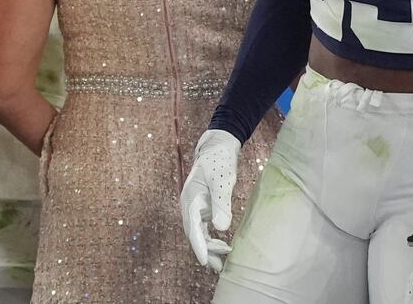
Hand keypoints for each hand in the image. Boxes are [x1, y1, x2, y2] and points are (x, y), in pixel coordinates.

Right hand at [180, 129, 240, 271]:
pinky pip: (204, 227)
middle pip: (195, 234)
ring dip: (208, 247)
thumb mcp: (223, 179)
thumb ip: (221, 202)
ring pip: (199, 232)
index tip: (203, 260)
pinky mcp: (202, 206)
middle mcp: (189, 206)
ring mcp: (195, 207)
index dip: (198, 245)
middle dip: (204, 251)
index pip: (192, 228)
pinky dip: (211, 237)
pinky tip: (220, 246)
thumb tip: (222, 228)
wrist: (218, 146)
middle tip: (217, 267)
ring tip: (220, 263)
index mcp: (190, 200)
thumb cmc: (220, 160)